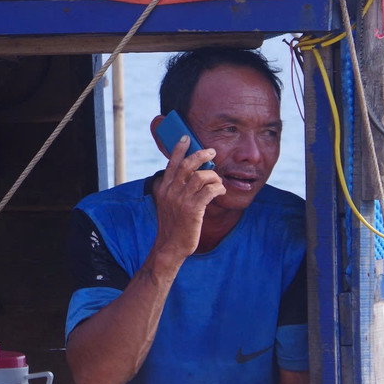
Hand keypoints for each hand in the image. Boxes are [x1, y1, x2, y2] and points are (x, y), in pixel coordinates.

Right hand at [152, 137, 225, 263]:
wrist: (170, 245)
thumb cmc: (172, 224)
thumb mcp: (166, 203)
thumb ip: (172, 189)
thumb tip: (185, 174)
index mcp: (163, 188)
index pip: (172, 163)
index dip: (179, 149)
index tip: (186, 138)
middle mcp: (170, 191)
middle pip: (187, 165)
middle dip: (201, 155)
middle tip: (212, 152)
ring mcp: (181, 200)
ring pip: (201, 176)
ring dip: (213, 176)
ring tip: (218, 181)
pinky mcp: (193, 209)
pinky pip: (210, 191)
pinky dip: (218, 188)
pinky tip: (220, 191)